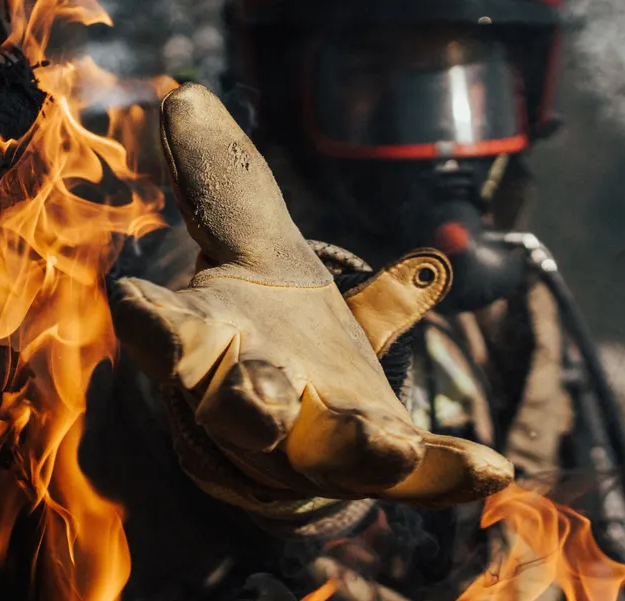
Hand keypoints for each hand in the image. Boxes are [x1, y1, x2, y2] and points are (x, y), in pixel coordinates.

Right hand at [110, 84, 512, 516]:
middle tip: (262, 403)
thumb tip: (186, 95)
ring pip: (323, 456)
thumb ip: (226, 184)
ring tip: (393, 447)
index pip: (166, 333)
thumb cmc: (266, 325)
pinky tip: (493, 470)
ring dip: (355, 449)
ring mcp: (312, 447)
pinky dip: (449, 476)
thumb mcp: (254, 248)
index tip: (131, 303)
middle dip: (250, 404)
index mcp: (210, 345)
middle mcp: (251, 404)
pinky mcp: (377, 467)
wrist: (300, 408)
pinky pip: (415, 481)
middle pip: (239, 409)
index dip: (150, 322)